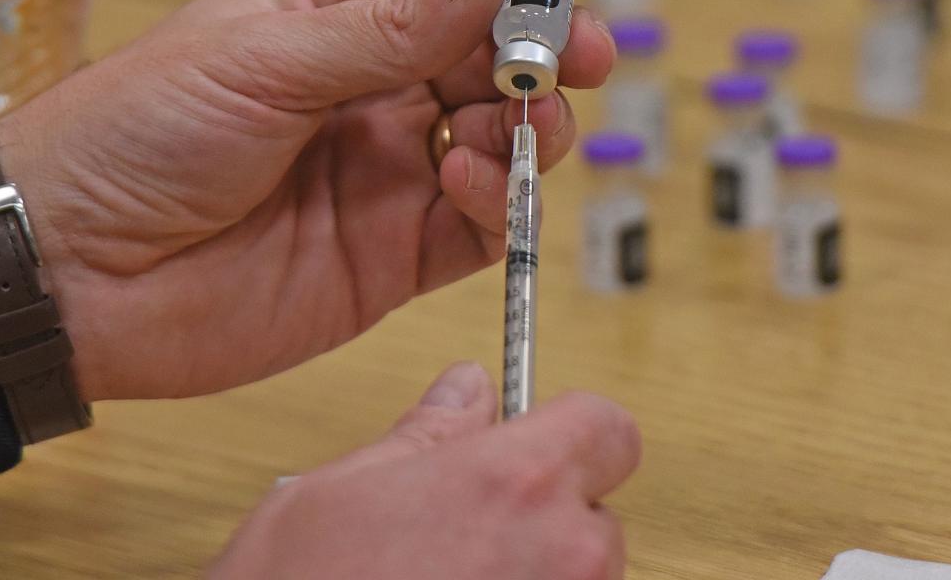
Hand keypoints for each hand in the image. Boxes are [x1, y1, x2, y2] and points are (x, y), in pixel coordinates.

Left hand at [0, 0, 629, 400]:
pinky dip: (495, 195)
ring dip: (529, 120)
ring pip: (504, 132)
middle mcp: (370, 82)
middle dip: (546, 42)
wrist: (68, 271)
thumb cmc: (137, 133)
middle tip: (581, 49)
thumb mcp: (267, 57)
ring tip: (516, 117)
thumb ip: (395, 27)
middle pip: (492, 47)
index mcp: (330, 6)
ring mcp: (388, 166)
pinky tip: (462, 176)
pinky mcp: (395, 250)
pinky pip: (481, 217)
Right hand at [210, 363, 640, 579]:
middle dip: (546, 519)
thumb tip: (466, 390)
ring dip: (534, 577)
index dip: (574, 433)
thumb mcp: (341, 491)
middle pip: (598, 515)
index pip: (609, 427)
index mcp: (516, 481)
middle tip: (466, 536)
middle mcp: (563, 553)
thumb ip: (426, 434)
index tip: (539, 444)